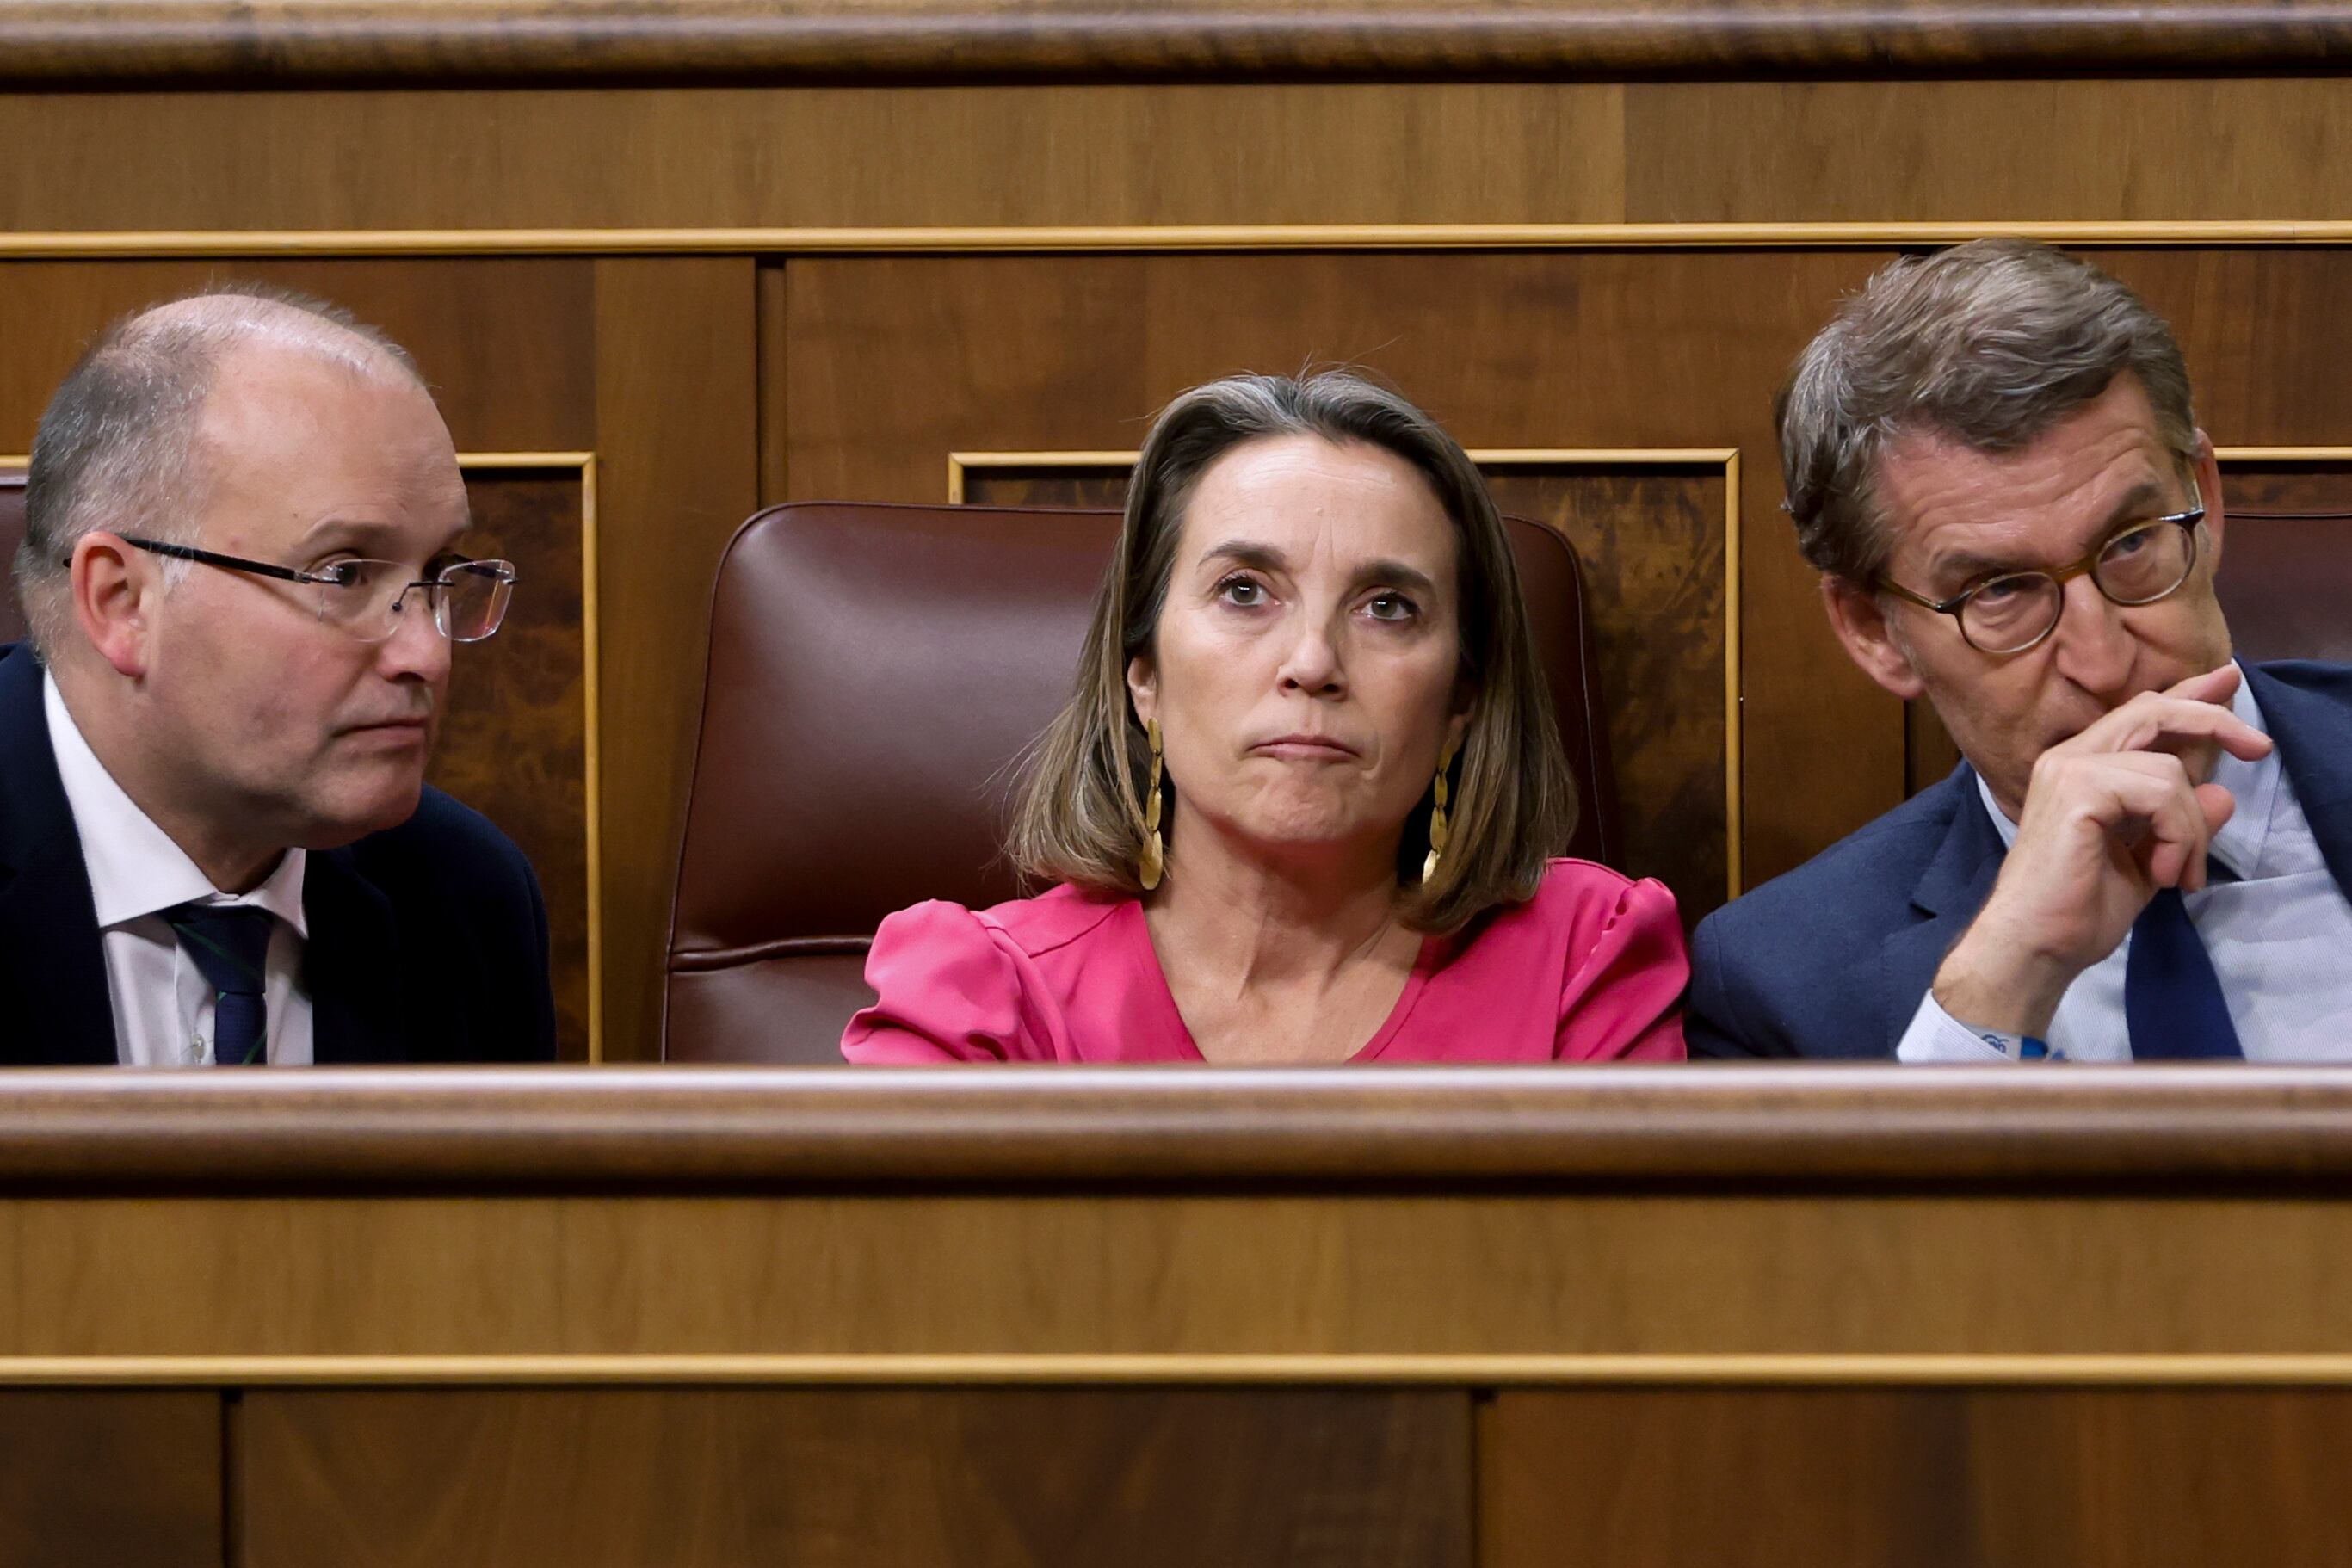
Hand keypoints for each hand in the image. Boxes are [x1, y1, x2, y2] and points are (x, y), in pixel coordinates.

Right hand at [1932, 664, 2272, 1037]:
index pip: (2140, 716)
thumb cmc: (2079, 911)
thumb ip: (2179, 823)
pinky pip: (2161, 792)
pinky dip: (2178, 834)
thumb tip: (2221, 795)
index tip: (2228, 684)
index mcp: (2080, 771)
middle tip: (2260, 747)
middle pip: (2153, 711)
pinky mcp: (2079, 790)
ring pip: (2169, 769)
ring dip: (2192, 828)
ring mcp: (2070, 769)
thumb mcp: (2149, 860)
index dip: (2189, 698)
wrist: (2038, 946)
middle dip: (2213, 720)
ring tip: (2180, 873)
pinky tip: (2164, 872)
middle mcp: (2070, 758)